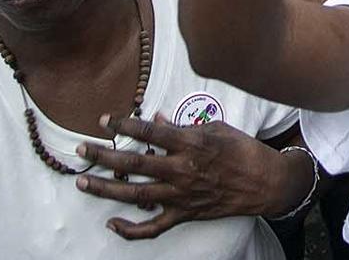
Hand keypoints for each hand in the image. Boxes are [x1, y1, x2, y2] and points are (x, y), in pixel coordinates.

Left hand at [75, 116, 306, 239]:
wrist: (267, 183)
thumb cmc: (244, 150)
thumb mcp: (217, 128)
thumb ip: (183, 125)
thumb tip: (158, 118)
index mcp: (191, 143)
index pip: (149, 132)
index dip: (124, 125)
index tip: (105, 120)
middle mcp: (182, 170)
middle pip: (134, 164)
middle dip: (103, 156)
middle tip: (81, 149)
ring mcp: (182, 195)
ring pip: (135, 195)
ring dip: (105, 189)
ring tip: (82, 182)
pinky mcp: (185, 214)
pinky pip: (153, 228)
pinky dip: (130, 229)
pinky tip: (112, 223)